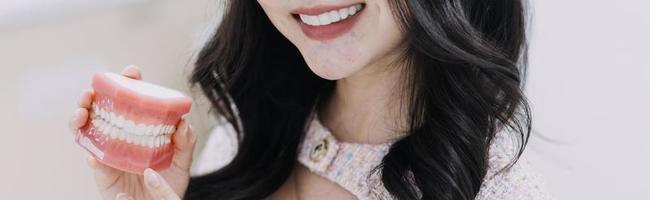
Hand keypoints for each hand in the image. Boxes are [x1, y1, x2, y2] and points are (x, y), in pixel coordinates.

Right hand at [69, 66, 195, 199]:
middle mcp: (119, 135)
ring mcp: (108, 152)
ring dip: (78, 118)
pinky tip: (93, 153)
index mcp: (139, 128)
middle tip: (92, 92)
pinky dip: (90, 154)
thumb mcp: (182, 161)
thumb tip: (182, 123)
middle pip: (99, 109)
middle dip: (90, 96)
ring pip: (85, 130)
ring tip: (82, 113)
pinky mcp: (102, 172)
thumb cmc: (168, 183)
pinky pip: (93, 160)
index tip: (131, 72)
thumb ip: (185, 143)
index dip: (128, 83)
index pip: (130, 100)